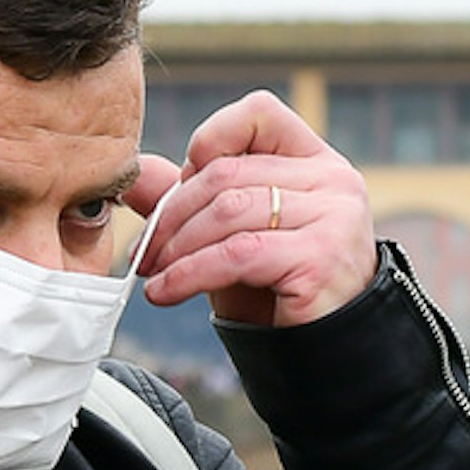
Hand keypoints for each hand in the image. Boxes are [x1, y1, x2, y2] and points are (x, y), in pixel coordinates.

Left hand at [126, 92, 375, 326]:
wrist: (324, 355)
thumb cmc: (278, 292)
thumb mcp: (228, 238)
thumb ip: (187, 200)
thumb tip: (135, 173)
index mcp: (316, 162)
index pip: (258, 114)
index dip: (210, 141)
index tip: (179, 189)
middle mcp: (333, 180)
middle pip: (229, 172)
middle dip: (173, 213)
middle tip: (144, 250)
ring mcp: (333, 217)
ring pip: (228, 211)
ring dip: (177, 246)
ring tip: (154, 272)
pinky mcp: (321, 257)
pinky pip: (237, 253)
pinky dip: (189, 273)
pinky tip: (166, 292)